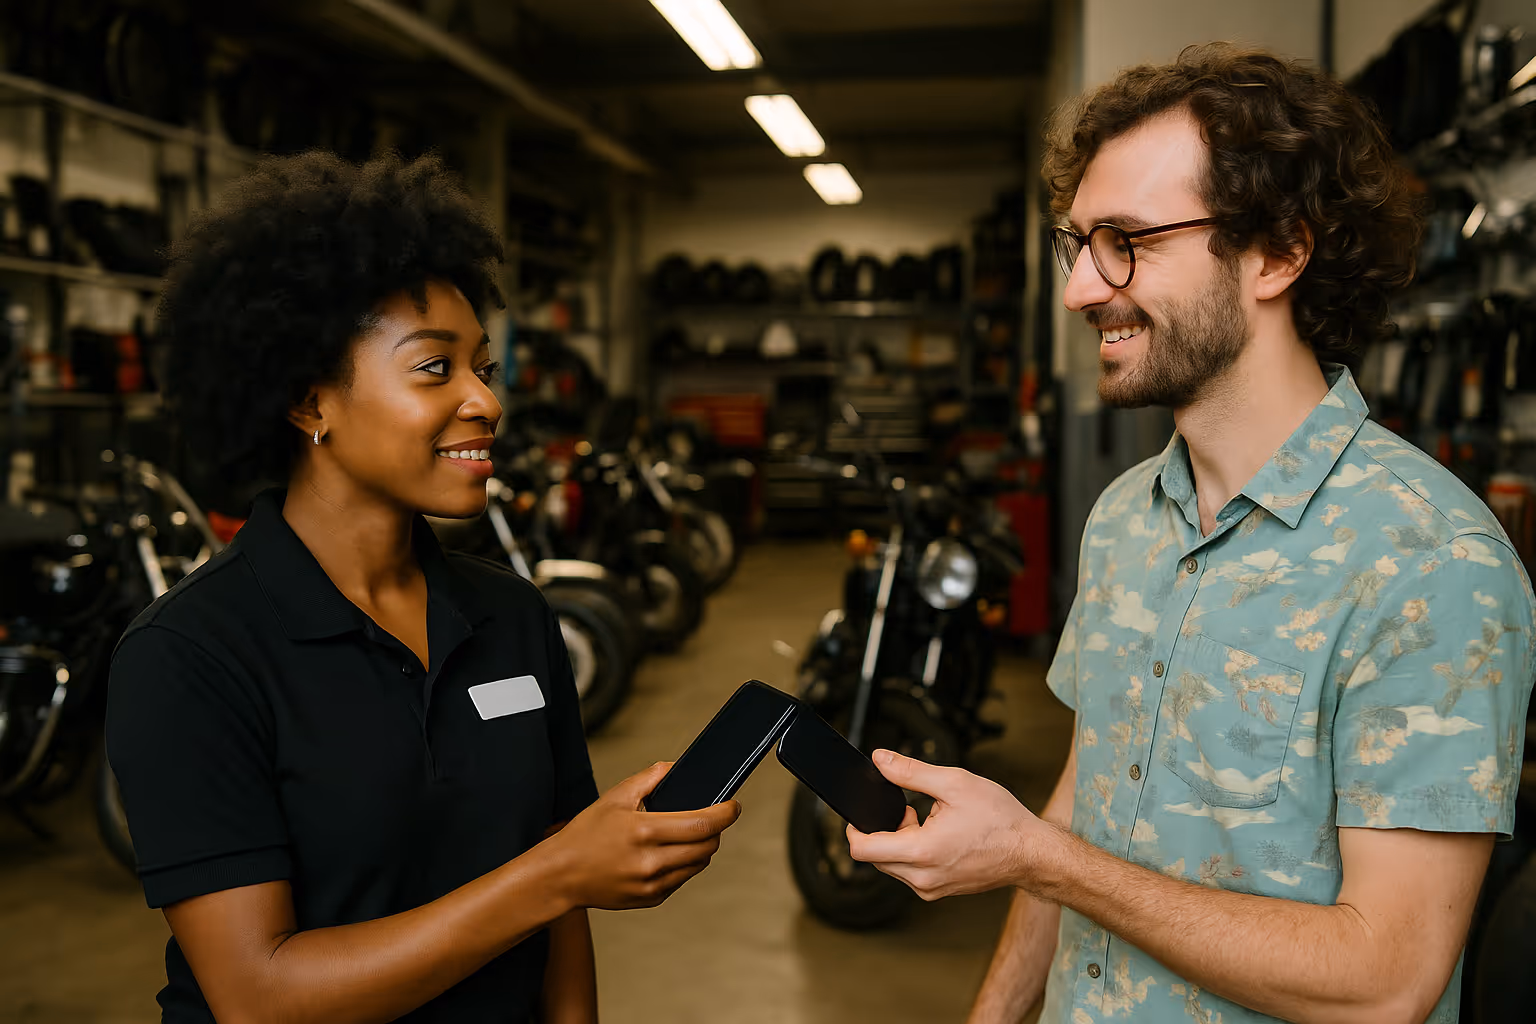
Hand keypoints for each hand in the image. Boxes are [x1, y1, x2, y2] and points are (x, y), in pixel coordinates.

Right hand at [541, 762, 740, 911]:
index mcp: (644, 831)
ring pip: (699, 865)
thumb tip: (676, 768)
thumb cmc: (585, 834)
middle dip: (716, 830)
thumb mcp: (615, 796)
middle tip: (711, 818)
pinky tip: (669, 854)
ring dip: (702, 848)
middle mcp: (651, 861)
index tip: (733, 806)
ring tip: (689, 835)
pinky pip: (682, 880)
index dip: (726, 813)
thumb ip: (650, 778)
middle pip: (708, 846)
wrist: (560, 875)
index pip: (702, 823)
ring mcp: (652, 884)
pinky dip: (684, 865)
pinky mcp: (651, 899)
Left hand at [845, 749, 1059, 900]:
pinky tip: (939, 837)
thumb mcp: (953, 783)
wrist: (1032, 853)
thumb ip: (910, 771)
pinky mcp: (939, 892)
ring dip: (900, 841)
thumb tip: (880, 760)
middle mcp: (922, 879)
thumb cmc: (1000, 819)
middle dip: (884, 830)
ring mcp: (931, 889)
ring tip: (930, 822)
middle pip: (875, 857)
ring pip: (892, 865)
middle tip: (912, 810)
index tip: (864, 811)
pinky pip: (910, 873)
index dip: (854, 827)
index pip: (861, 850)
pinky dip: (914, 853)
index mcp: (921, 852)